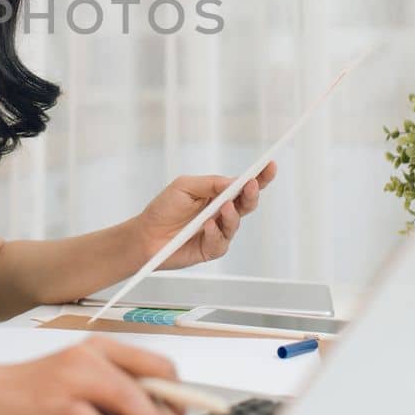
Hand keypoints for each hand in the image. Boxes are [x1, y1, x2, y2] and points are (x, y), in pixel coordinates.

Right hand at [0, 337, 221, 414]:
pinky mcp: (55, 400)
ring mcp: (73, 377)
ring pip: (131, 401)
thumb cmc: (30, 394)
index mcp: (102, 350)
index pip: (158, 369)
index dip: (182, 400)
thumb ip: (114, 398)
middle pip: (151, 388)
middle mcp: (92, 357)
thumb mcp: (80, 388)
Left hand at [134, 163, 275, 270]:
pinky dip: (215, 233)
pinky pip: (221, 242)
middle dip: (252, 194)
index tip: (269, 166)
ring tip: (223, 207)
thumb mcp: (185, 186)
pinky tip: (207, 226)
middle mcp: (222, 212)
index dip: (259, 176)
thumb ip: (210, 183)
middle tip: (251, 186)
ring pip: (235, 223)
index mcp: (218, 194)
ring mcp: (219, 232)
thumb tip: (235, 181)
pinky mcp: (211, 249)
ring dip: (231, 214)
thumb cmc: (164, 208)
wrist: (145, 235)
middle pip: (247, 204)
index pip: (243, 185)